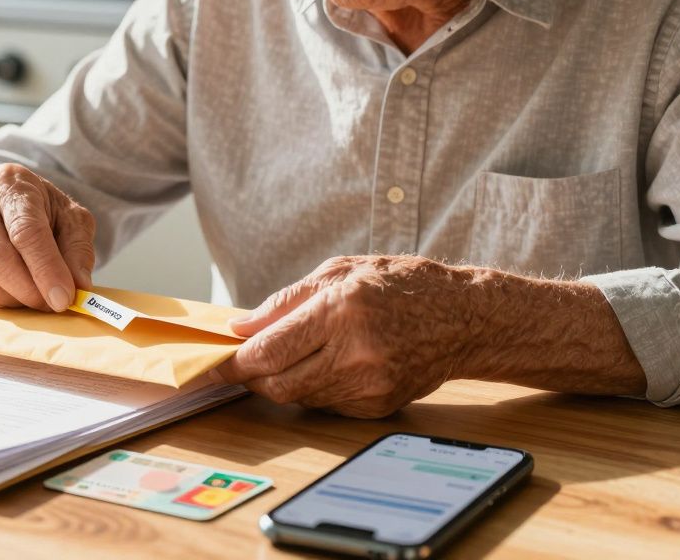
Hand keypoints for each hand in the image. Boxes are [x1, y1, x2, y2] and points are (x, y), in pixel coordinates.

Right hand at [0, 163, 95, 312]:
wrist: (1, 202)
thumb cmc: (41, 210)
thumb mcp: (70, 217)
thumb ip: (78, 248)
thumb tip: (79, 286)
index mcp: (10, 184)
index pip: (26, 231)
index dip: (46, 269)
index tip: (63, 298)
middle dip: (29, 291)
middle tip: (52, 305)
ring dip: (14, 302)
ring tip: (36, 299)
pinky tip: (17, 297)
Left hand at [216, 256, 480, 417]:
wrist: (465, 319)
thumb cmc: (403, 285)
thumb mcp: (341, 272)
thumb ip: (287, 301)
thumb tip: (242, 328)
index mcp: (342, 311)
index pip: (270, 351)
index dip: (234, 362)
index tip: (213, 363)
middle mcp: (356, 353)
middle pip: (277, 383)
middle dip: (252, 375)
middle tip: (242, 361)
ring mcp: (369, 385)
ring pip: (299, 397)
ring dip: (282, 380)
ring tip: (291, 354)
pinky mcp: (378, 407)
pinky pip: (326, 404)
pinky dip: (314, 387)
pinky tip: (328, 364)